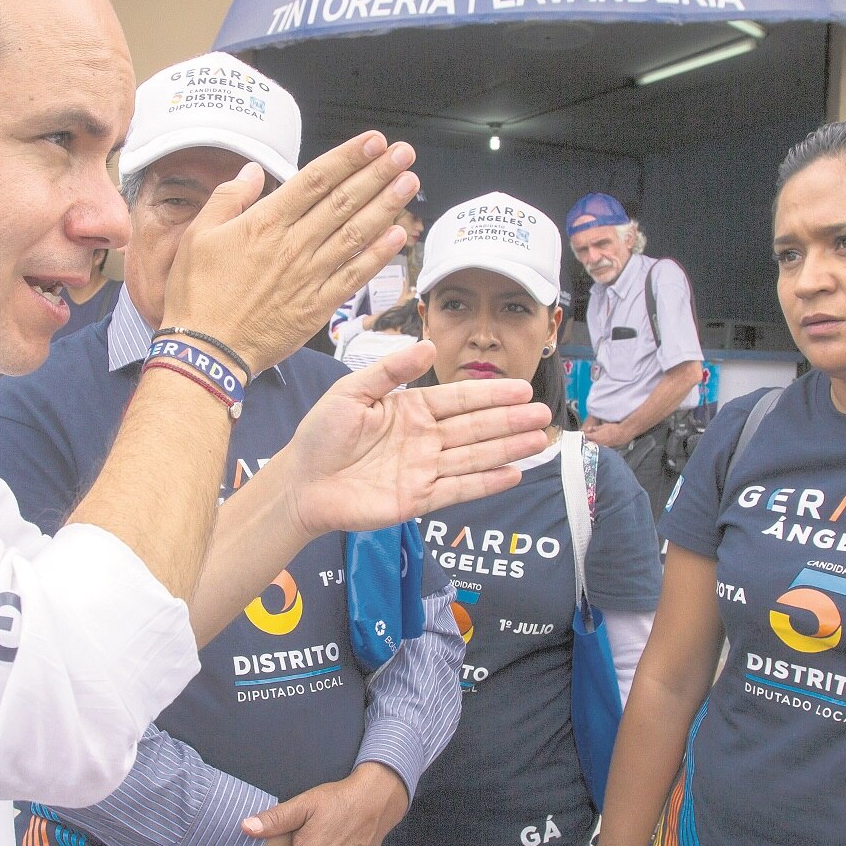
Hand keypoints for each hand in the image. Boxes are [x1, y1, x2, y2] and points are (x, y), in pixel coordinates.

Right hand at [162, 133, 418, 373]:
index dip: (349, 158)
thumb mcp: (198, 235)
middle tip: (404, 153)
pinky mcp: (317, 306)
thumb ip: (229, 198)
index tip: (373, 141)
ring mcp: (309, 276)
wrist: (206, 352)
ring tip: (409, 183)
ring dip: (386, 206)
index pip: (316, 180)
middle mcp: (293, 245)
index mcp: (265, 223)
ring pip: (355, 234)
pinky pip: (354, 276)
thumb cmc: (198, 295)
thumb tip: (252, 171)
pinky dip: (377, 256)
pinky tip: (397, 236)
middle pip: (344, 201)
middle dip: (377, 173)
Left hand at [275, 340, 549, 537]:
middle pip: (475, 427)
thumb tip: (428, 346)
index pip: (459, 399)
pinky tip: (513, 473)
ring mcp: (424, 470)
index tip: (522, 388)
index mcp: (411, 409)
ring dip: (508, 448)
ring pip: (474, 457)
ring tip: (539, 440)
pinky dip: (486, 483)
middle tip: (544, 414)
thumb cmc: (321, 434)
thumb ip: (390, 370)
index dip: (491, 393)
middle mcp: (424, 439)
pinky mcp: (418, 499)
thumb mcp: (352, 391)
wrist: (301, 483)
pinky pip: (458, 488)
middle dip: (510, 420)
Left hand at [581, 417, 633, 448]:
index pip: (585, 438)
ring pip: (593, 448)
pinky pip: (599, 450)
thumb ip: (594, 428)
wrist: (623, 433)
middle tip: (582, 442)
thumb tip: (590, 428)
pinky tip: (596, 448)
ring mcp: (602, 447)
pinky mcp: (606, 449)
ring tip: (588, 445)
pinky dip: (597, 449)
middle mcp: (598, 443)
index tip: (579, 436)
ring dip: (590, 447)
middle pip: (587, 445)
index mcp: (595, 437)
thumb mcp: (603, 426)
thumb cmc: (614, 429)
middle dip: (584, 443)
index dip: (581, 437)